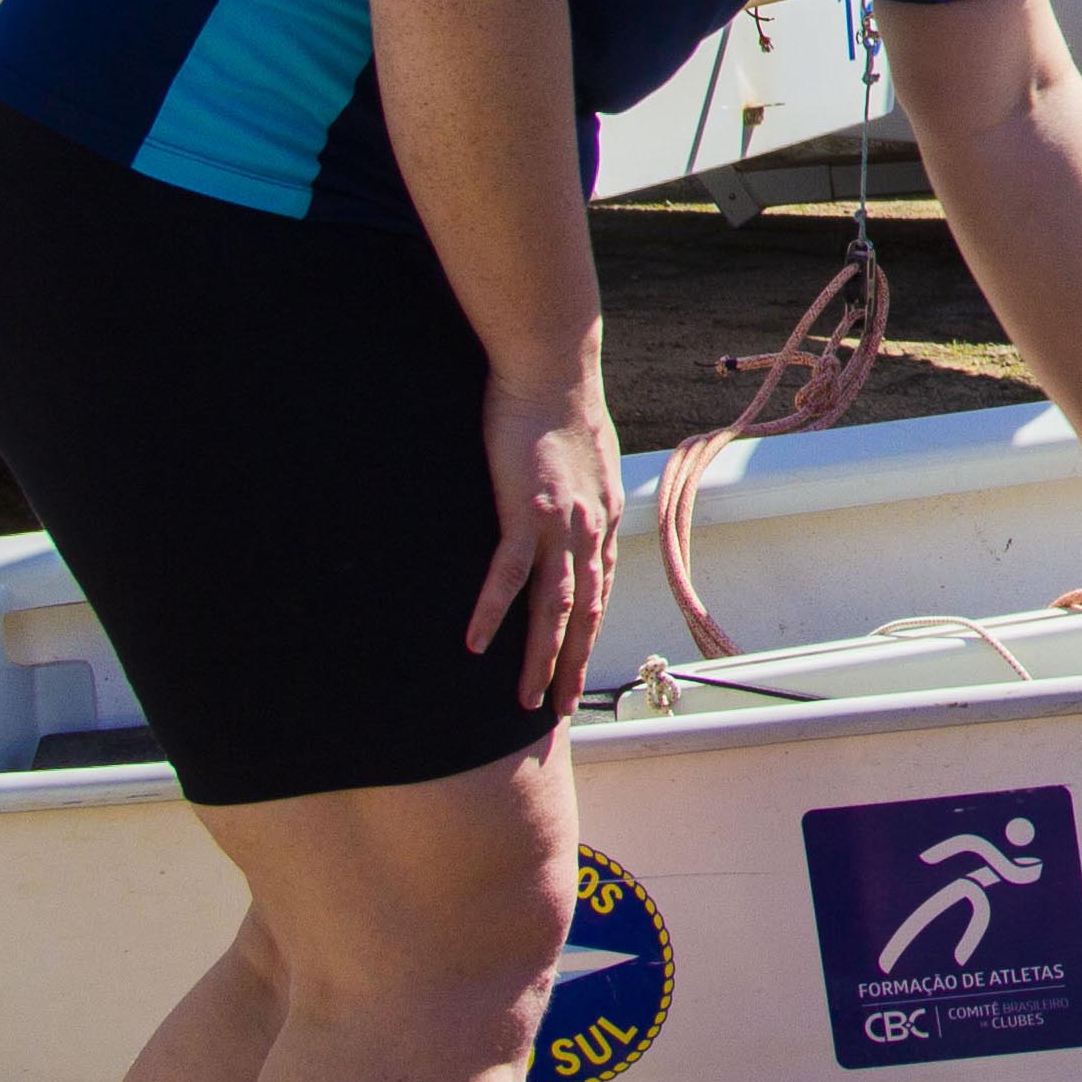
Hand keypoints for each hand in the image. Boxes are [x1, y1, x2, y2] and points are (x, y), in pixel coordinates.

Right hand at [467, 367, 621, 712]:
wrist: (554, 370)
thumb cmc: (563, 408)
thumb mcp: (588, 459)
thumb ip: (583, 493)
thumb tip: (570, 509)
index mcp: (604, 519)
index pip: (599, 592)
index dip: (588, 636)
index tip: (575, 671)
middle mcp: (591, 530)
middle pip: (583, 614)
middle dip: (570, 666)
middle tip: (554, 711)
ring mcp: (561, 524)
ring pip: (553, 608)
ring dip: (537, 658)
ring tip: (523, 699)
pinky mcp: (527, 511)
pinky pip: (508, 574)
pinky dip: (493, 612)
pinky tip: (476, 645)